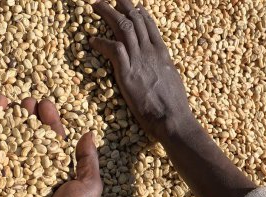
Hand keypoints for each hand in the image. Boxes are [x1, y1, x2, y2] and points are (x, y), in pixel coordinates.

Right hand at [15, 98, 101, 196]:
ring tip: (9, 107)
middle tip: (25, 101)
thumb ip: (88, 159)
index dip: (50, 120)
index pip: (55, 137)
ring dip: (14, 126)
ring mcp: (24, 176)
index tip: (45, 104)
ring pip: (18, 146)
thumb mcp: (90, 184)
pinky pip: (3, 163)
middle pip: (34, 137)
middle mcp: (41, 168)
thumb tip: (89, 134)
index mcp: (61, 166)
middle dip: (30, 117)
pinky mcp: (9, 185)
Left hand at [90, 0, 192, 140]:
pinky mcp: (127, 72)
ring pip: (122, 27)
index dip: (139, 13)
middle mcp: (150, 51)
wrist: (171, 117)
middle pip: (134, 20)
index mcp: (162, 53)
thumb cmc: (173, 105)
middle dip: (121, 5)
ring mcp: (138, 60)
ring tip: (96, 5)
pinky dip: (101, 42)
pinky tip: (92, 40)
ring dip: (107, 14)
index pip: (149, 25)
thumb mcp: (171, 80)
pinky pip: (112, 49)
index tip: (133, 6)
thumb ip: (163, 69)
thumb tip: (161, 67)